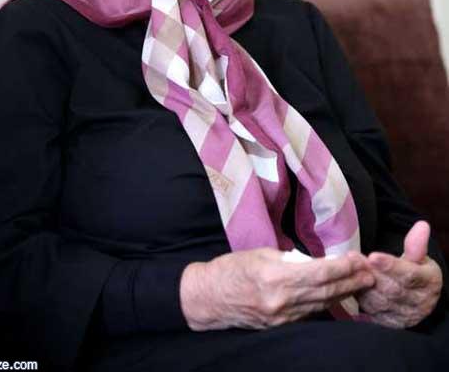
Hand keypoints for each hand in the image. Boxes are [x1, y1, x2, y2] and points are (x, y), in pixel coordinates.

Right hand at [179, 247, 374, 330]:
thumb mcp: (261, 254)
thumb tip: (313, 262)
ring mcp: (283, 317)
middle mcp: (283, 301)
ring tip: (362, 283)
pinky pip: (309, 313)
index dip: (343, 266)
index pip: (320, 272)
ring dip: (344, 294)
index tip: (358, 258)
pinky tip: (338, 297)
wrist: (209, 298)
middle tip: (371, 272)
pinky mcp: (281, 325)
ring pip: (321, 304)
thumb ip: (289, 259)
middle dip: (351, 281)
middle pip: (326, 291)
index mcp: (277, 278)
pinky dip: (326, 304)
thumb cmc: (232, 269)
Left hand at [357, 221, 442, 327]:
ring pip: (379, 301)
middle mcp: (419, 302)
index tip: (373, 256)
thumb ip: (415, 244)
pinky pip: (371, 311)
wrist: (416, 297)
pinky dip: (360, 296)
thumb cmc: (415, 270)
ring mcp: (404, 315)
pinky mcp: (390, 323)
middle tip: (352, 258)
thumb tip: (421, 225)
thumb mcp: (418, 257)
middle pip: (392, 289)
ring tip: (349, 268)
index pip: (409, 275)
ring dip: (362, 284)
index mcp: (429, 282)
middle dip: (370, 272)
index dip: (390, 266)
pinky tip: (351, 282)